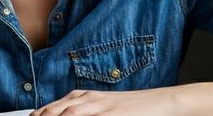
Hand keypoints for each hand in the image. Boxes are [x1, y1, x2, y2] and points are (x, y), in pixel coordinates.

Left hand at [30, 88, 178, 115]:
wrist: (161, 102)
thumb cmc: (130, 109)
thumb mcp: (102, 108)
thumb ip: (83, 112)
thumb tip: (61, 113)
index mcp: (83, 97)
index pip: (51, 109)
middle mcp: (90, 100)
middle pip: (57, 111)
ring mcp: (103, 107)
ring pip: (71, 113)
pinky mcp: (116, 115)